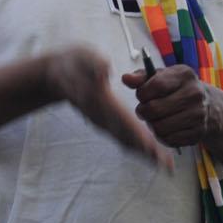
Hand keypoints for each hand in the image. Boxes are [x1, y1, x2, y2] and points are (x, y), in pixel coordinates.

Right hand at [45, 49, 171, 168]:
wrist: (55, 76)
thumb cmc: (72, 63)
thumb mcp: (80, 57)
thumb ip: (93, 64)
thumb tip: (104, 72)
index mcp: (100, 100)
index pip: (121, 119)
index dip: (136, 133)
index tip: (151, 147)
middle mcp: (101, 116)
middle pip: (126, 136)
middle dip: (146, 151)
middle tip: (167, 165)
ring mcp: (102, 122)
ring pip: (125, 141)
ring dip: (145, 153)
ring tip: (165, 165)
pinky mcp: (105, 124)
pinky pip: (123, 139)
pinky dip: (138, 148)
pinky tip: (153, 156)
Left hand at [123, 64, 221, 148]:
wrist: (207, 105)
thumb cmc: (177, 89)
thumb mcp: (162, 77)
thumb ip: (141, 77)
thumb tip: (126, 79)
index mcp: (185, 75)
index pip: (156, 85)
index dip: (142, 93)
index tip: (143, 96)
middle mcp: (195, 93)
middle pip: (154, 109)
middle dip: (143, 112)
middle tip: (146, 110)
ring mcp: (198, 114)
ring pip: (159, 128)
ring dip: (152, 125)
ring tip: (156, 119)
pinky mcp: (198, 132)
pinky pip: (169, 140)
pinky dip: (163, 136)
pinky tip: (167, 128)